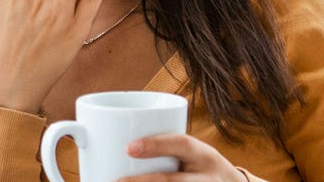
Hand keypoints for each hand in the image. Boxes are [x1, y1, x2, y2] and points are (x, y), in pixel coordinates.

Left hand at [117, 134, 247, 181]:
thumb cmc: (203, 169)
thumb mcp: (196, 156)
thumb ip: (168, 153)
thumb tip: (121, 150)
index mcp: (205, 157)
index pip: (182, 144)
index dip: (156, 145)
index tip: (129, 148)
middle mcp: (207, 179)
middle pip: (174, 181)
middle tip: (117, 181)